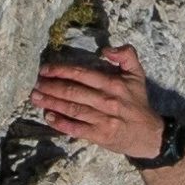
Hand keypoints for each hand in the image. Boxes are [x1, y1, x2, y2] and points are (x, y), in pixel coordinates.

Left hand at [30, 46, 165, 159]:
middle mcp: (107, 101)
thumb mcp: (137, 75)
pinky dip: (61, 123)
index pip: (82, 74)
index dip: (61, 70)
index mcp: (114, 84)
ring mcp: (103, 119)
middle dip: (51, 87)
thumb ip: (127, 55)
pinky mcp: (100, 135)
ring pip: (72, 109)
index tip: (45, 70)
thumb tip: (106, 49)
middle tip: (36, 84)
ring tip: (36, 98)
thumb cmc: (138, 102)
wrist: (149, 134)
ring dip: (51, 103)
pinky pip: (76, 128)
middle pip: (73, 92)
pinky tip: (48, 117)